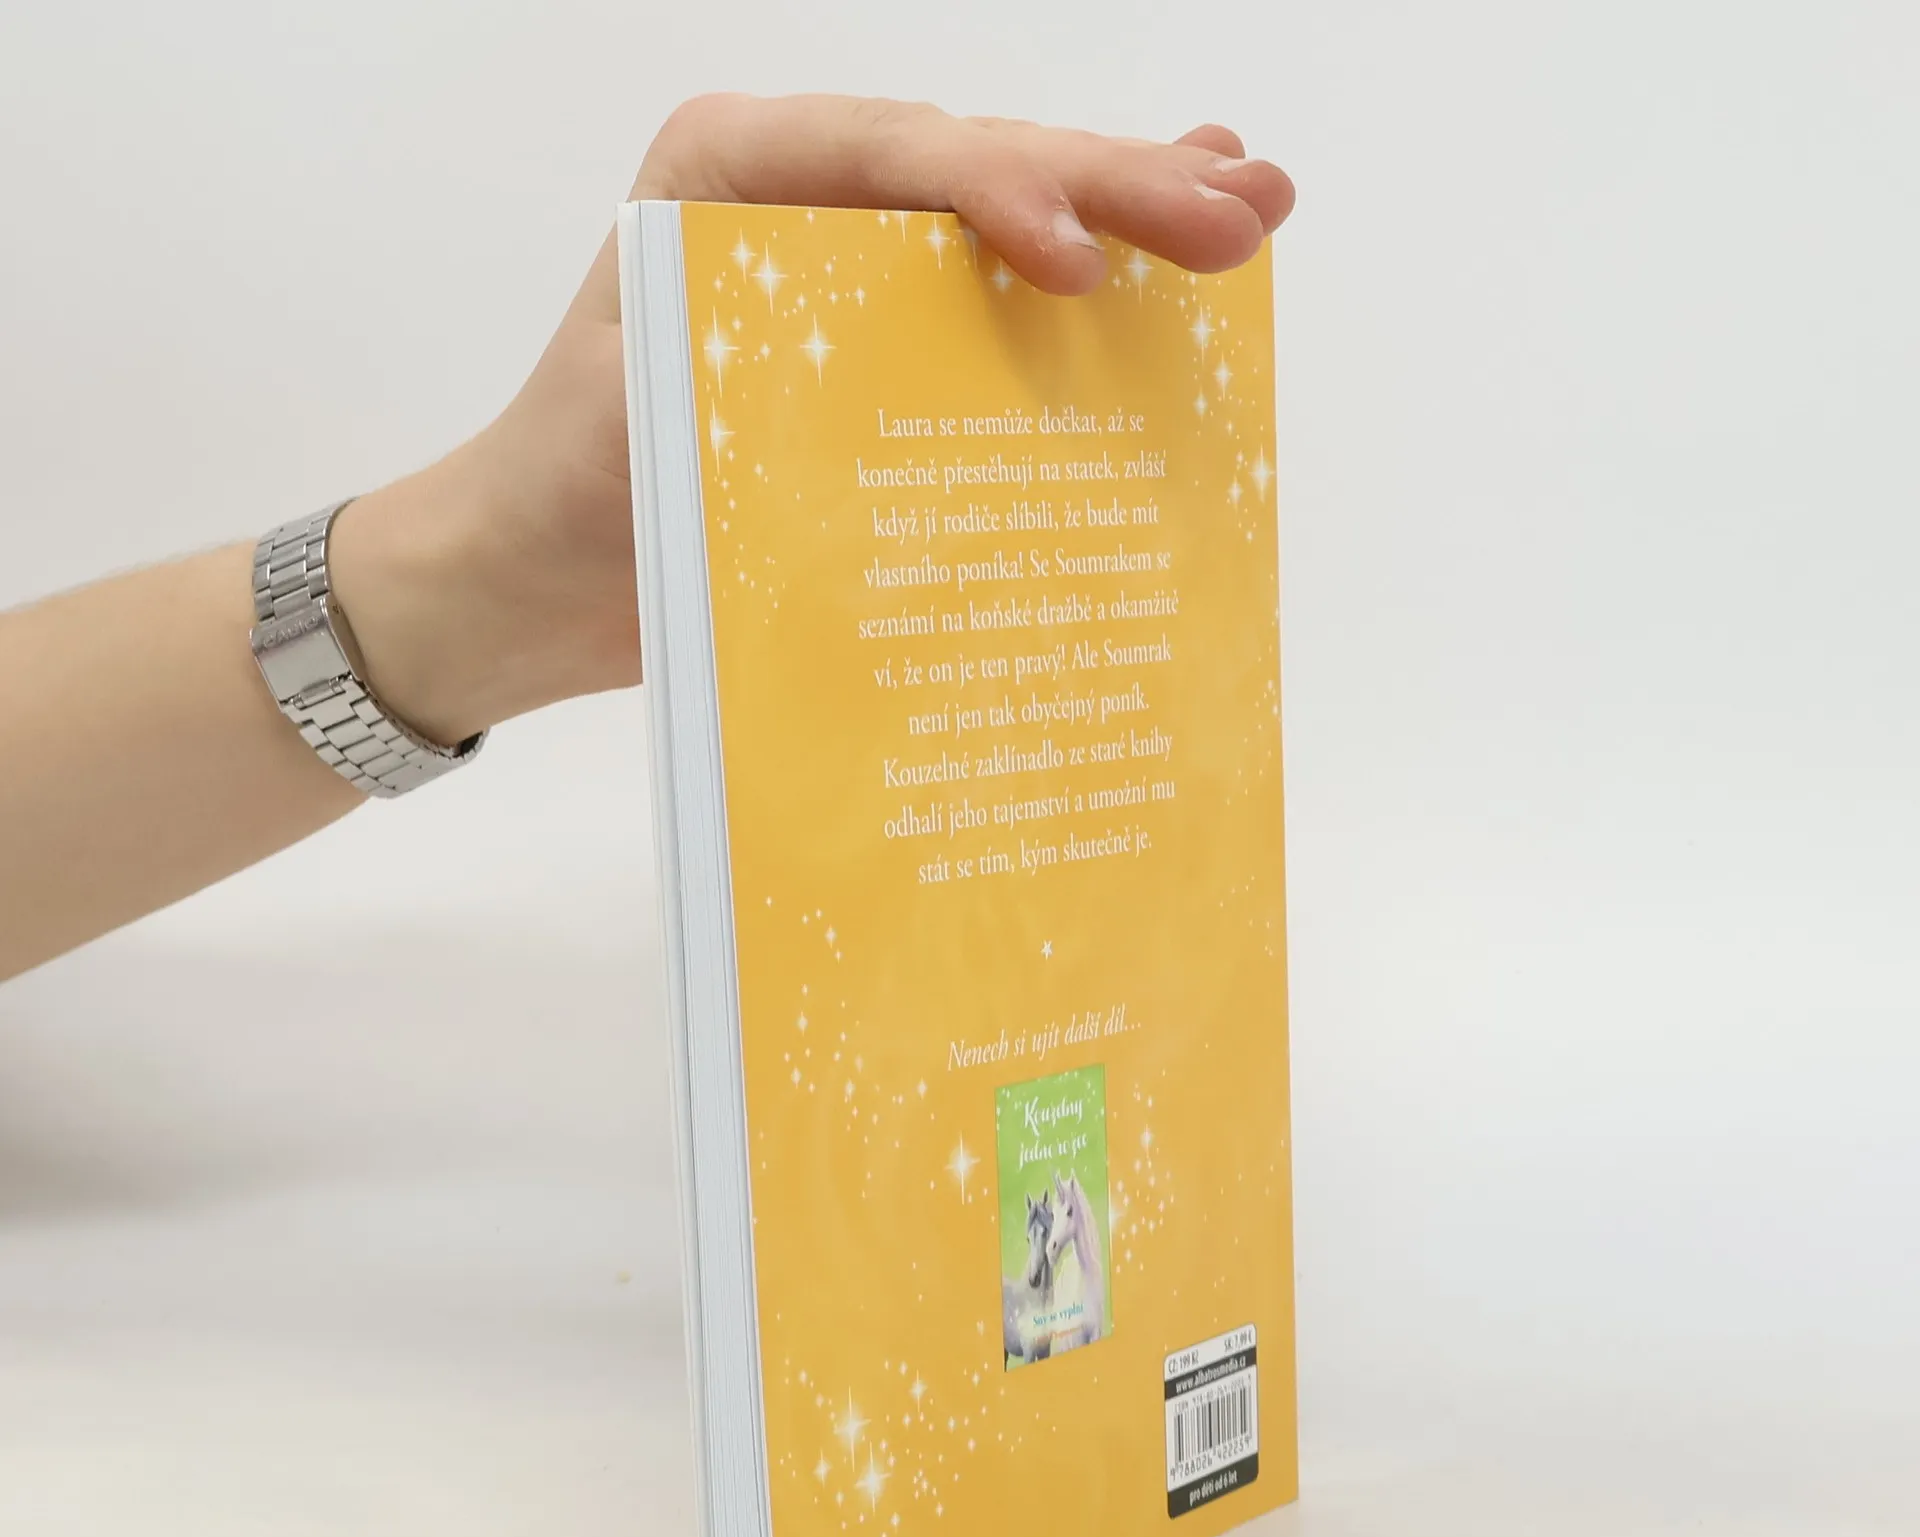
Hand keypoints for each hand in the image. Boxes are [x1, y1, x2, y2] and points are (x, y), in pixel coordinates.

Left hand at [330, 95, 1294, 746]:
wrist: (529, 567)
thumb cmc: (563, 493)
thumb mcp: (640, 430)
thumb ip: (756, 385)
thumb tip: (904, 400)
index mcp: (725, 175)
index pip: (892, 156)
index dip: (1001, 193)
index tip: (1079, 264)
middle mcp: (793, 191)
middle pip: (976, 166)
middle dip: (1116, 186)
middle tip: (1244, 215)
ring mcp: (844, 255)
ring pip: (1006, 208)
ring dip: (1133, 203)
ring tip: (1253, 204)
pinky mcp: (875, 330)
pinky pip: (991, 280)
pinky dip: (1084, 259)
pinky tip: (1164, 247)